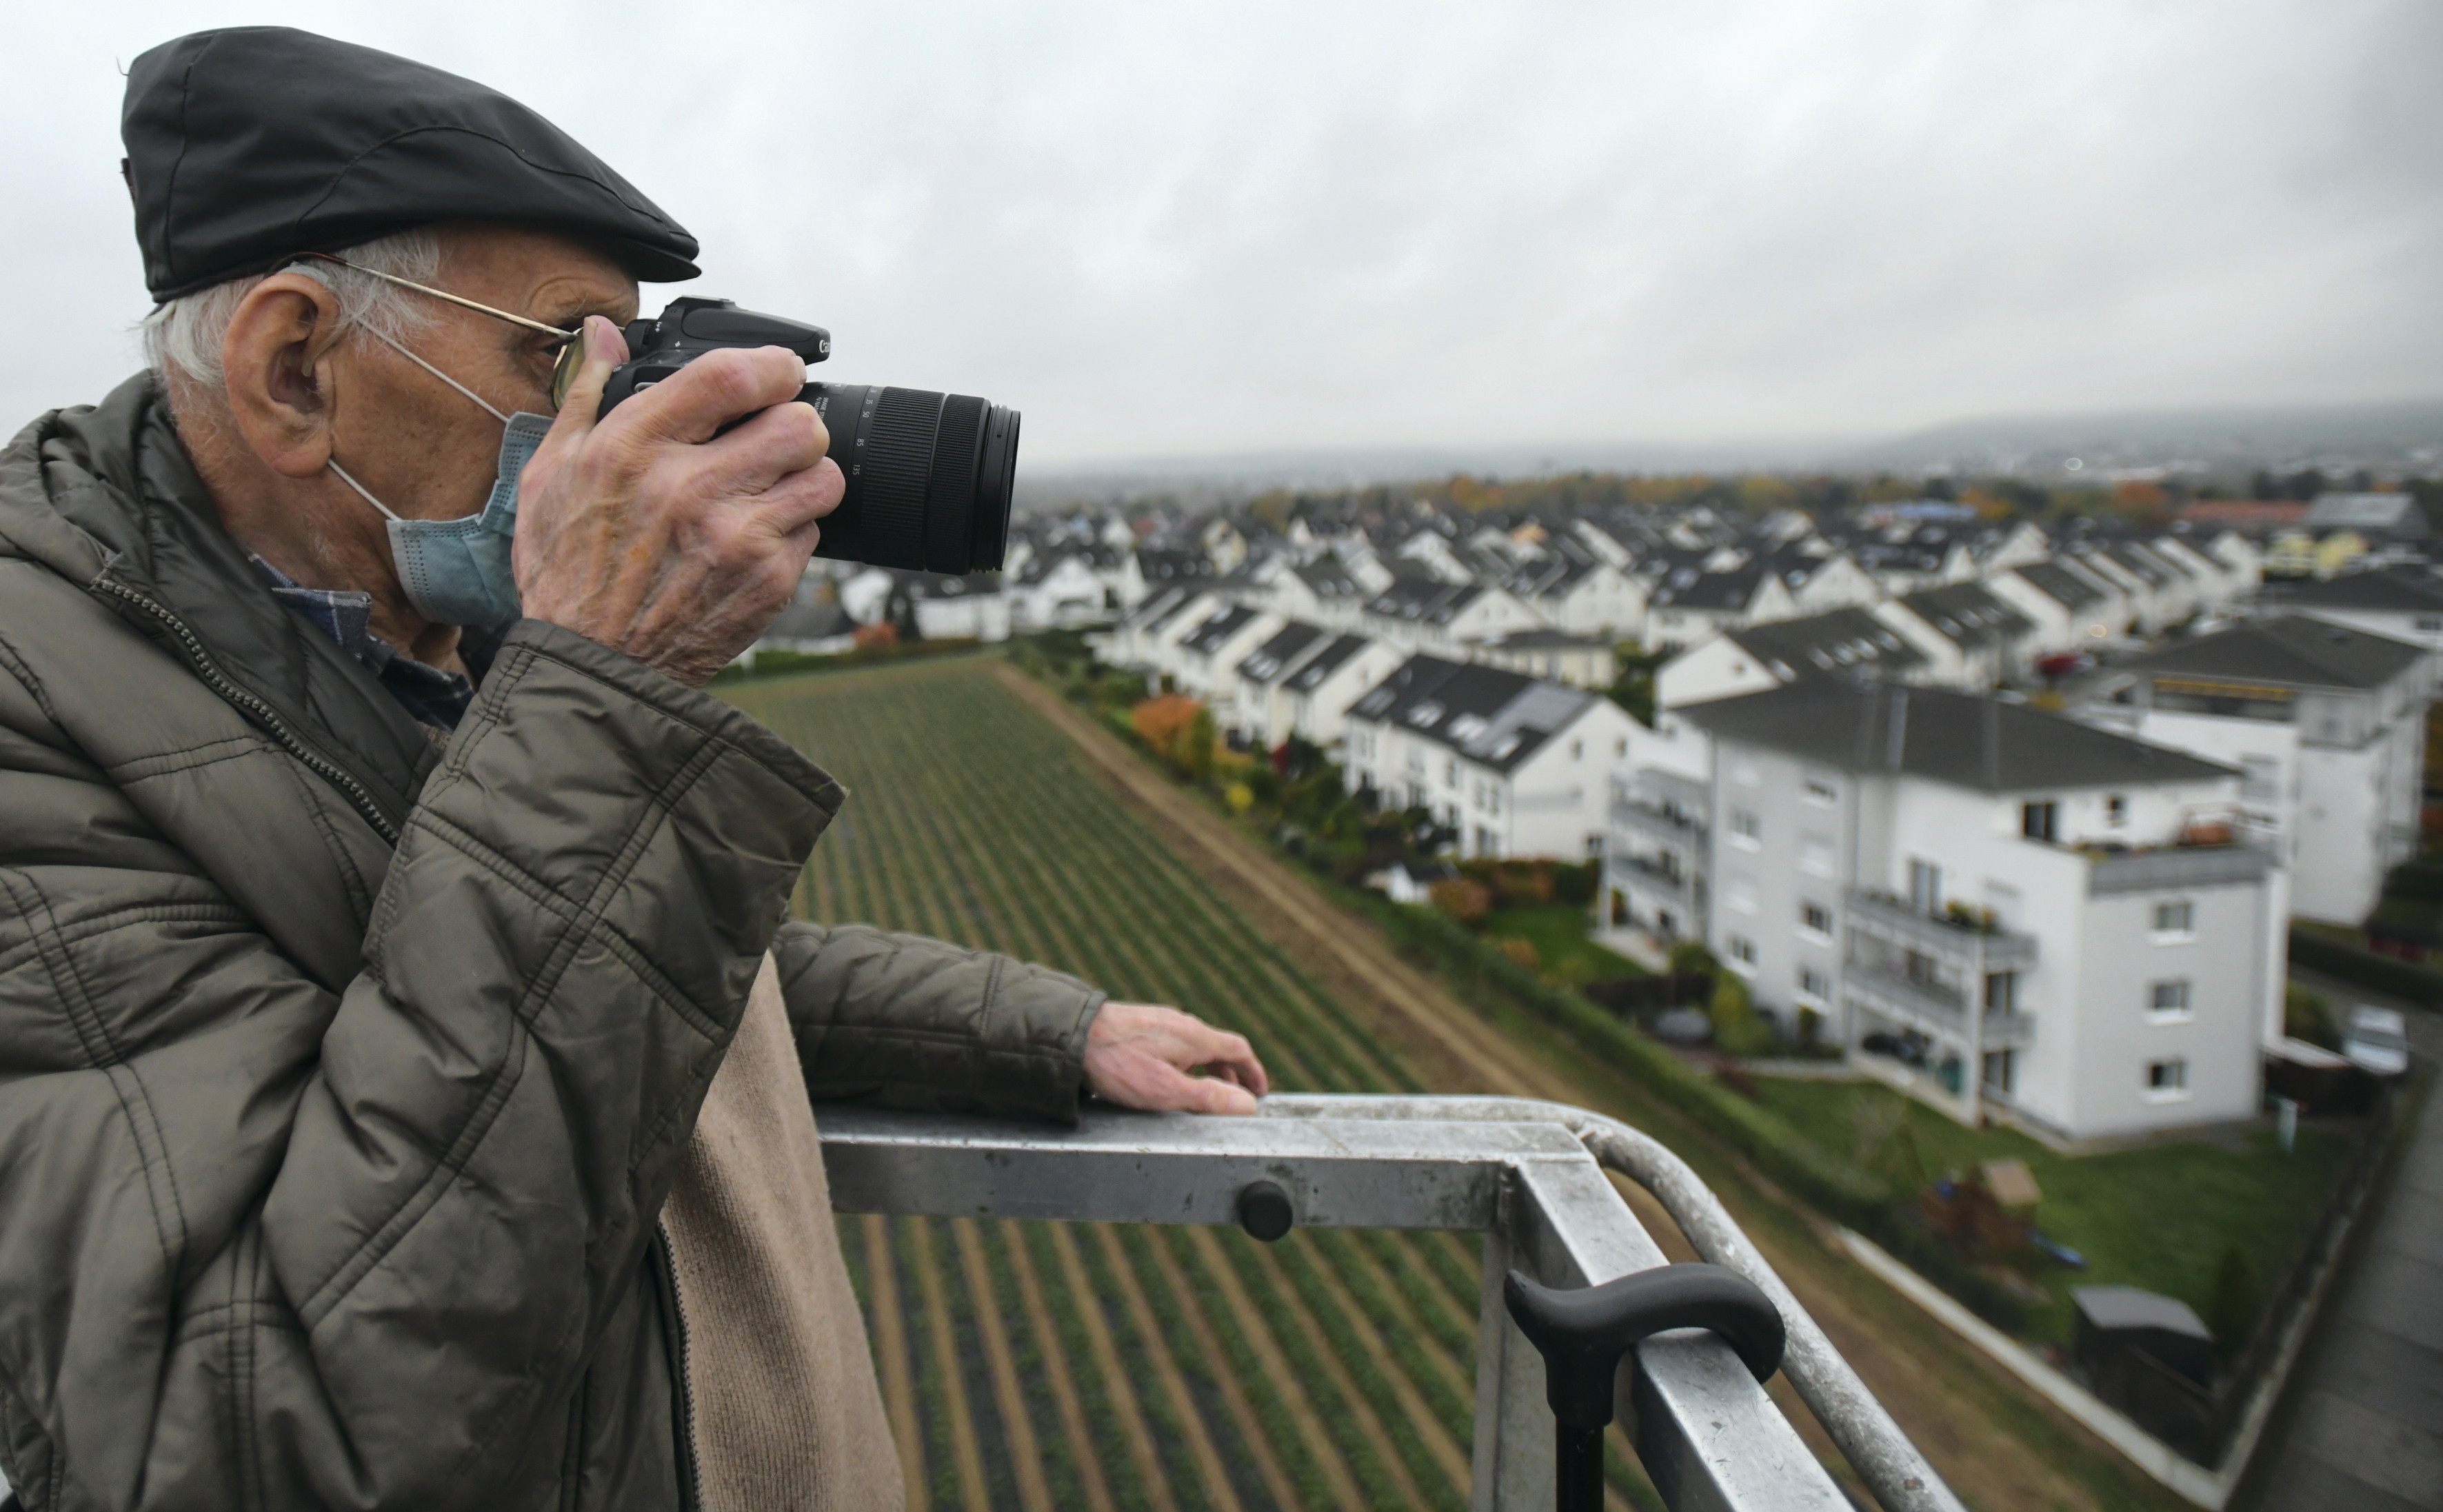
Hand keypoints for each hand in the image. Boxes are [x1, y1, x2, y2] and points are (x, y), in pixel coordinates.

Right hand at [512, 316, 844, 685]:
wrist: (592, 666)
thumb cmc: (567, 571)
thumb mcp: (551, 474)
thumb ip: (586, 395)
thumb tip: (604, 333)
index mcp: (634, 449)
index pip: (732, 376)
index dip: (772, 364)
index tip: (779, 370)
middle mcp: (689, 489)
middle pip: (797, 422)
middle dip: (793, 422)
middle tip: (774, 436)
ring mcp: (735, 538)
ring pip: (821, 474)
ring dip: (806, 475)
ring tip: (771, 486)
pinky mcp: (766, 581)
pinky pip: (815, 530)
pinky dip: (794, 529)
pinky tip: (755, 538)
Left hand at [1082, 1003, 1269, 1115]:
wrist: (1072, 1034)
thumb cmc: (1117, 1064)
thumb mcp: (1166, 1090)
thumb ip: (1208, 1098)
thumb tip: (1247, 1105)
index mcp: (1194, 1037)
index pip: (1238, 1049)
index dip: (1254, 1072)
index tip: (1260, 1091)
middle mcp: (1180, 1024)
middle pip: (1218, 1047)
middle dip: (1230, 1074)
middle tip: (1233, 1099)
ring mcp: (1158, 1023)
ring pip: (1194, 1046)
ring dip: (1206, 1069)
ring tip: (1202, 1093)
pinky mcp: (1139, 1026)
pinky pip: (1174, 1044)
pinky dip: (1185, 1062)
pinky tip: (1167, 1077)